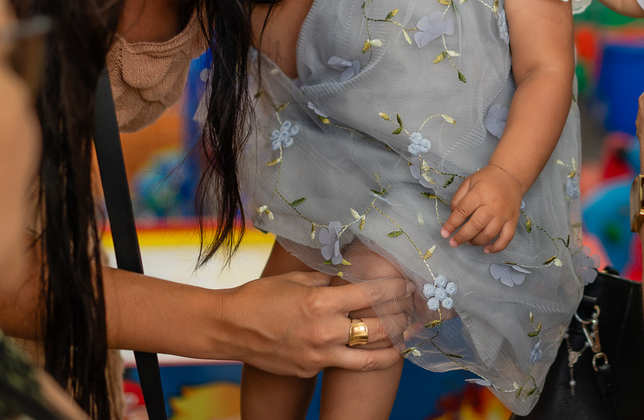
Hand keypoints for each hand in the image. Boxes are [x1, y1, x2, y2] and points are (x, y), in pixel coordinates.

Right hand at [222, 270, 411, 377]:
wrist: (229, 329)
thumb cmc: (261, 297)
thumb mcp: (297, 279)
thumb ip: (328, 280)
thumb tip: (352, 274)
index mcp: (320, 302)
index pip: (372, 294)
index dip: (396, 289)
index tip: (409, 285)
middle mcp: (324, 331)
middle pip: (379, 327)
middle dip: (401, 317)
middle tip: (413, 309)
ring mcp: (318, 356)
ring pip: (369, 356)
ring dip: (393, 346)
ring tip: (407, 337)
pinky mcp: (310, 370)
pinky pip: (345, 364)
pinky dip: (365, 357)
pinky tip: (378, 351)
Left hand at [441, 165, 523, 252]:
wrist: (510, 175)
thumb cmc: (487, 179)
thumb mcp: (469, 182)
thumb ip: (458, 198)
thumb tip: (452, 216)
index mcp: (480, 193)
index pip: (463, 211)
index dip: (451, 224)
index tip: (444, 233)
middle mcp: (493, 205)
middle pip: (475, 225)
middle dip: (462, 236)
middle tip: (453, 242)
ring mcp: (504, 214)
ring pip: (489, 234)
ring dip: (476, 242)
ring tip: (467, 242)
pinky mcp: (513, 220)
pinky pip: (506, 238)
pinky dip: (497, 247)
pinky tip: (487, 250)